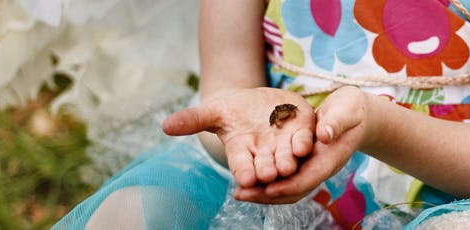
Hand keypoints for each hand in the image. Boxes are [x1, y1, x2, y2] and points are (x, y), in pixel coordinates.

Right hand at [162, 88, 315, 190]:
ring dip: (288, 162)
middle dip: (267, 171)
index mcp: (242, 153)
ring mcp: (285, 145)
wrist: (257, 101)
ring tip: (287, 166)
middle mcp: (265, 155)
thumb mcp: (213, 112)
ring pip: (288, 158)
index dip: (243, 172)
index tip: (244, 179)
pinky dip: (305, 143)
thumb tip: (164, 126)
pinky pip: (305, 140)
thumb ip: (193, 120)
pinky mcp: (302, 131)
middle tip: (268, 175)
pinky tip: (305, 144)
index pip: (242, 166)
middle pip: (266, 166)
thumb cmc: (232, 110)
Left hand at [236, 86, 373, 203]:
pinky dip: (265, 182)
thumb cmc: (350, 109)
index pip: (309, 178)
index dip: (289, 185)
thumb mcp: (346, 110)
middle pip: (293, 190)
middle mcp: (318, 168)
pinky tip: (246, 179)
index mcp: (330, 158)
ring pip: (285, 187)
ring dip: (262, 192)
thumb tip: (325, 135)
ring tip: (238, 192)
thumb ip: (337, 121)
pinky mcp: (300, 162)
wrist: (352, 113)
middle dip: (267, 195)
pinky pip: (282, 178)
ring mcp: (309, 167)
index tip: (269, 188)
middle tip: (241, 194)